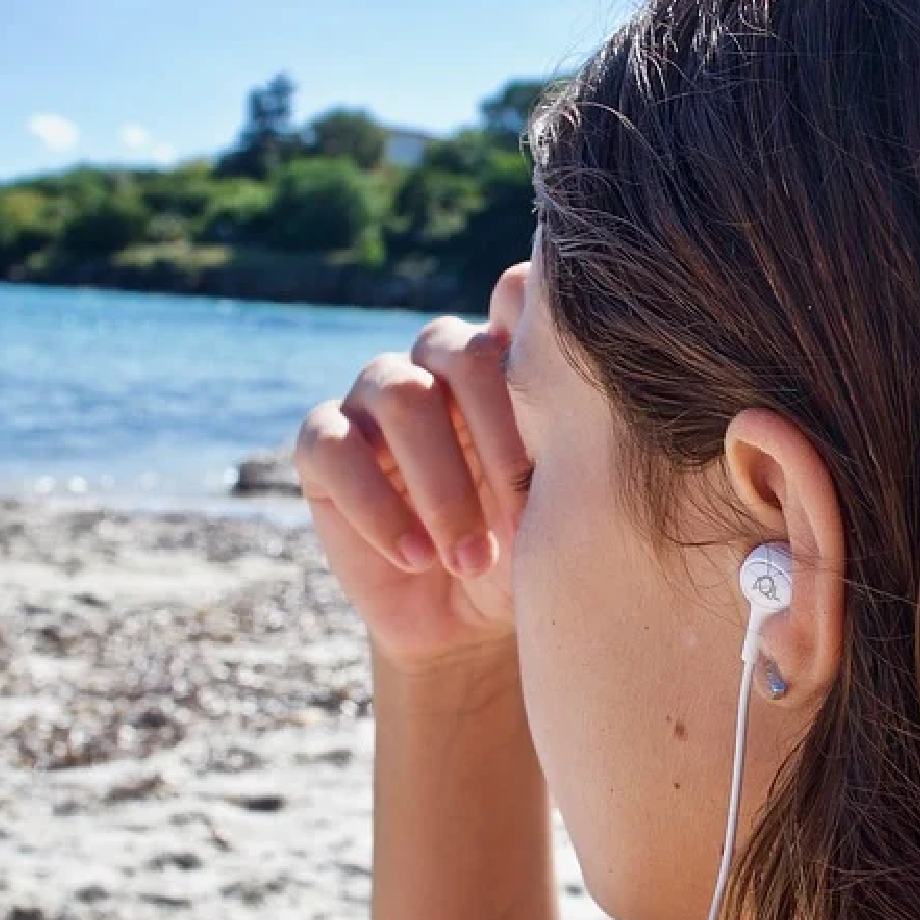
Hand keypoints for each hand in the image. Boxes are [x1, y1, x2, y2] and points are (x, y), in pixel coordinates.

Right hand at [294, 262, 532, 678]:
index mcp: (504, 359)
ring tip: (471, 559)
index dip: (536, 346)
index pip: (512, 297)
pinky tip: (417, 558)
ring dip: (442, 485)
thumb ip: (573, 435)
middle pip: (461, 353)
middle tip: (522, 523)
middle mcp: (436, 362)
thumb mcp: (564, 502)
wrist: (468, 622)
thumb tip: (595, 381)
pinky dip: (378, 508)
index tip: (566, 431)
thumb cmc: (530, 552)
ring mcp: (374, 397)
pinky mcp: (324, 446)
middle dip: (496, 440)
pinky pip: (334, 449)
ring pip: (400, 395)